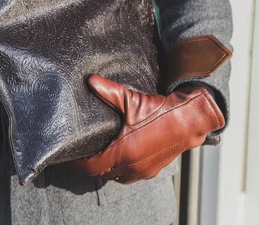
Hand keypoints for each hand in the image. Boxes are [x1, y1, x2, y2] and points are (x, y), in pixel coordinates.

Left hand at [70, 74, 224, 183]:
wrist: (190, 120)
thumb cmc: (161, 112)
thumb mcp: (132, 100)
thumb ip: (109, 91)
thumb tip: (90, 80)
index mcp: (123, 152)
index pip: (90, 166)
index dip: (76, 163)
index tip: (67, 157)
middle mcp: (131, 166)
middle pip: (99, 174)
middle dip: (87, 166)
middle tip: (76, 156)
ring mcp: (142, 171)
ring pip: (114, 177)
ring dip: (102, 170)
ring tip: (93, 157)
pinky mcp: (151, 170)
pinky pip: (128, 176)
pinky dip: (118, 171)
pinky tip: (115, 159)